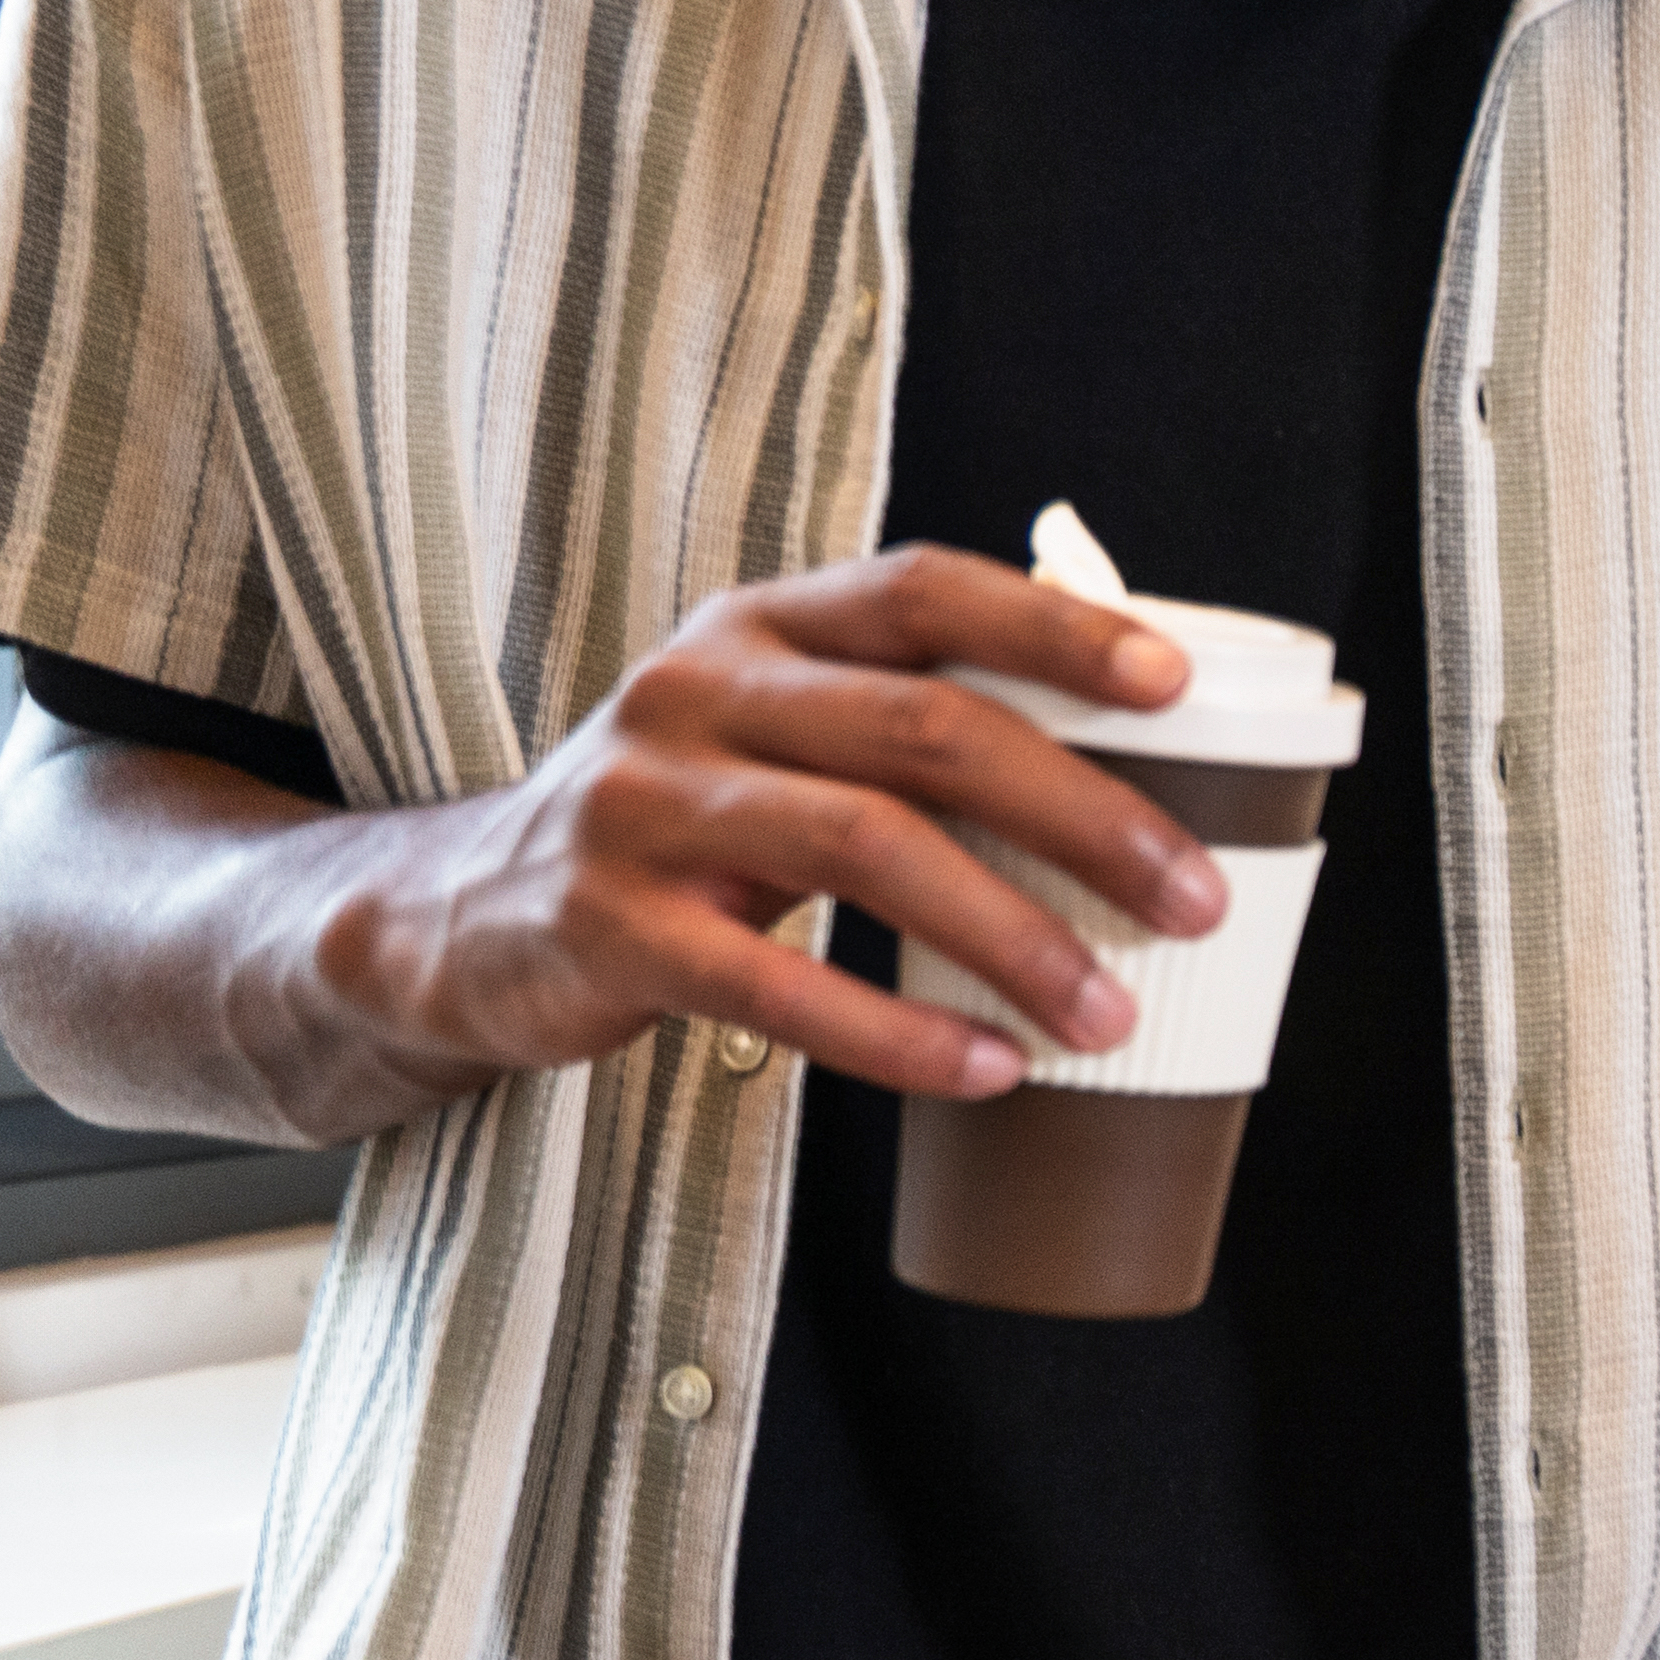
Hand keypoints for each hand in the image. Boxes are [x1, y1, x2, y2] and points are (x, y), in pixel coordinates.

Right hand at [317, 547, 1223, 1100]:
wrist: (463, 916)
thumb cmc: (682, 826)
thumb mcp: (774, 735)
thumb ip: (908, 720)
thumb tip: (1135, 758)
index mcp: (761, 625)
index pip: (926, 590)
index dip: (1057, 629)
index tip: (1177, 687)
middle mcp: (699, 691)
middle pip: (927, 730)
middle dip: (1085, 817)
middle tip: (1196, 899)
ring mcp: (644, 803)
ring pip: (868, 847)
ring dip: (1013, 936)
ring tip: (1111, 1011)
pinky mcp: (609, 924)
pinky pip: (778, 982)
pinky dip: (899, 1034)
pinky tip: (987, 1070)